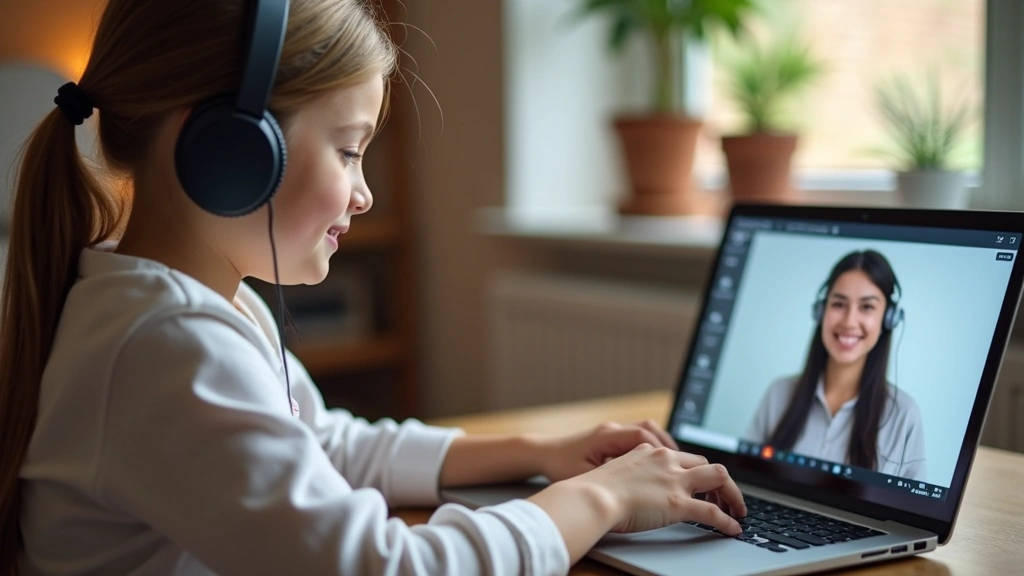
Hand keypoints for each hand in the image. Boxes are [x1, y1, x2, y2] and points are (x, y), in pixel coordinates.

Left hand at [537, 420, 678, 481]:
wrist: (542, 454)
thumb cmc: (559, 466)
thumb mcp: (584, 476)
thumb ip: (609, 477)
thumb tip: (632, 487)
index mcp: (607, 436)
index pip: (643, 436)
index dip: (661, 450)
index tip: (674, 466)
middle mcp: (612, 430)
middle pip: (650, 430)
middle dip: (669, 448)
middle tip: (686, 466)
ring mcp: (612, 432)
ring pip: (647, 431)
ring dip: (663, 446)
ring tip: (677, 463)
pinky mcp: (611, 438)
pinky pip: (638, 437)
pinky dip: (652, 447)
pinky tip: (658, 462)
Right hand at [568, 443, 745, 534]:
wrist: (591, 497)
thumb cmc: (593, 490)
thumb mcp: (614, 472)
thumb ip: (630, 474)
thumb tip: (632, 486)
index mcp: (649, 452)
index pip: (684, 457)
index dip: (697, 471)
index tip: (701, 484)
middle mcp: (666, 460)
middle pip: (707, 464)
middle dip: (720, 482)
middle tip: (724, 498)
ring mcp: (674, 480)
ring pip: (719, 478)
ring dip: (732, 495)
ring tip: (737, 510)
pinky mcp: (678, 503)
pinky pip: (713, 512)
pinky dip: (727, 520)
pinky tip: (732, 528)